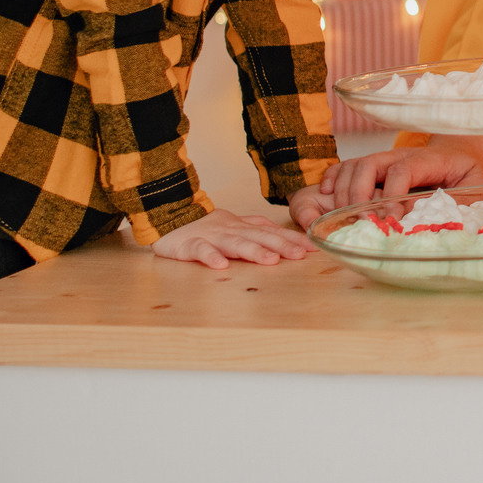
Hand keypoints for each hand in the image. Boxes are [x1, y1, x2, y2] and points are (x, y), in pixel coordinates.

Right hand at [151, 211, 311, 269]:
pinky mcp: (190, 245)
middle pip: (259, 237)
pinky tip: (221, 266)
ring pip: (235, 243)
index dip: (292, 239)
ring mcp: (211, 237)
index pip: (272, 232)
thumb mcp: (235, 226)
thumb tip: (284, 236)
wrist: (169, 217)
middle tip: (300, 255)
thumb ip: (257, 230)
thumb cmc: (205, 227)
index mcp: (243, 227)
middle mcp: (232, 230)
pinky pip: (201, 250)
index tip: (313, 248)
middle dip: (281, 246)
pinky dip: (210, 257)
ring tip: (270, 260)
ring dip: (253, 251)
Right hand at [320, 143, 482, 212]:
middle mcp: (403, 156)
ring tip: (346, 217)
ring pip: (355, 165)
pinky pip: (347, 167)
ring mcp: (387, 159)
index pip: (403, 170)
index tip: (391, 219)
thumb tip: (426, 218)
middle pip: (370, 164)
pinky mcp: (376, 167)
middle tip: (363, 221)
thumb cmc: (470, 172)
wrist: (462, 152)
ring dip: (345, 191)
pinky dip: (334, 179)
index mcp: (430, 159)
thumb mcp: (477, 188)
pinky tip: (328, 198)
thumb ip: (457, 203)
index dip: (392, 194)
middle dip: (360, 193)